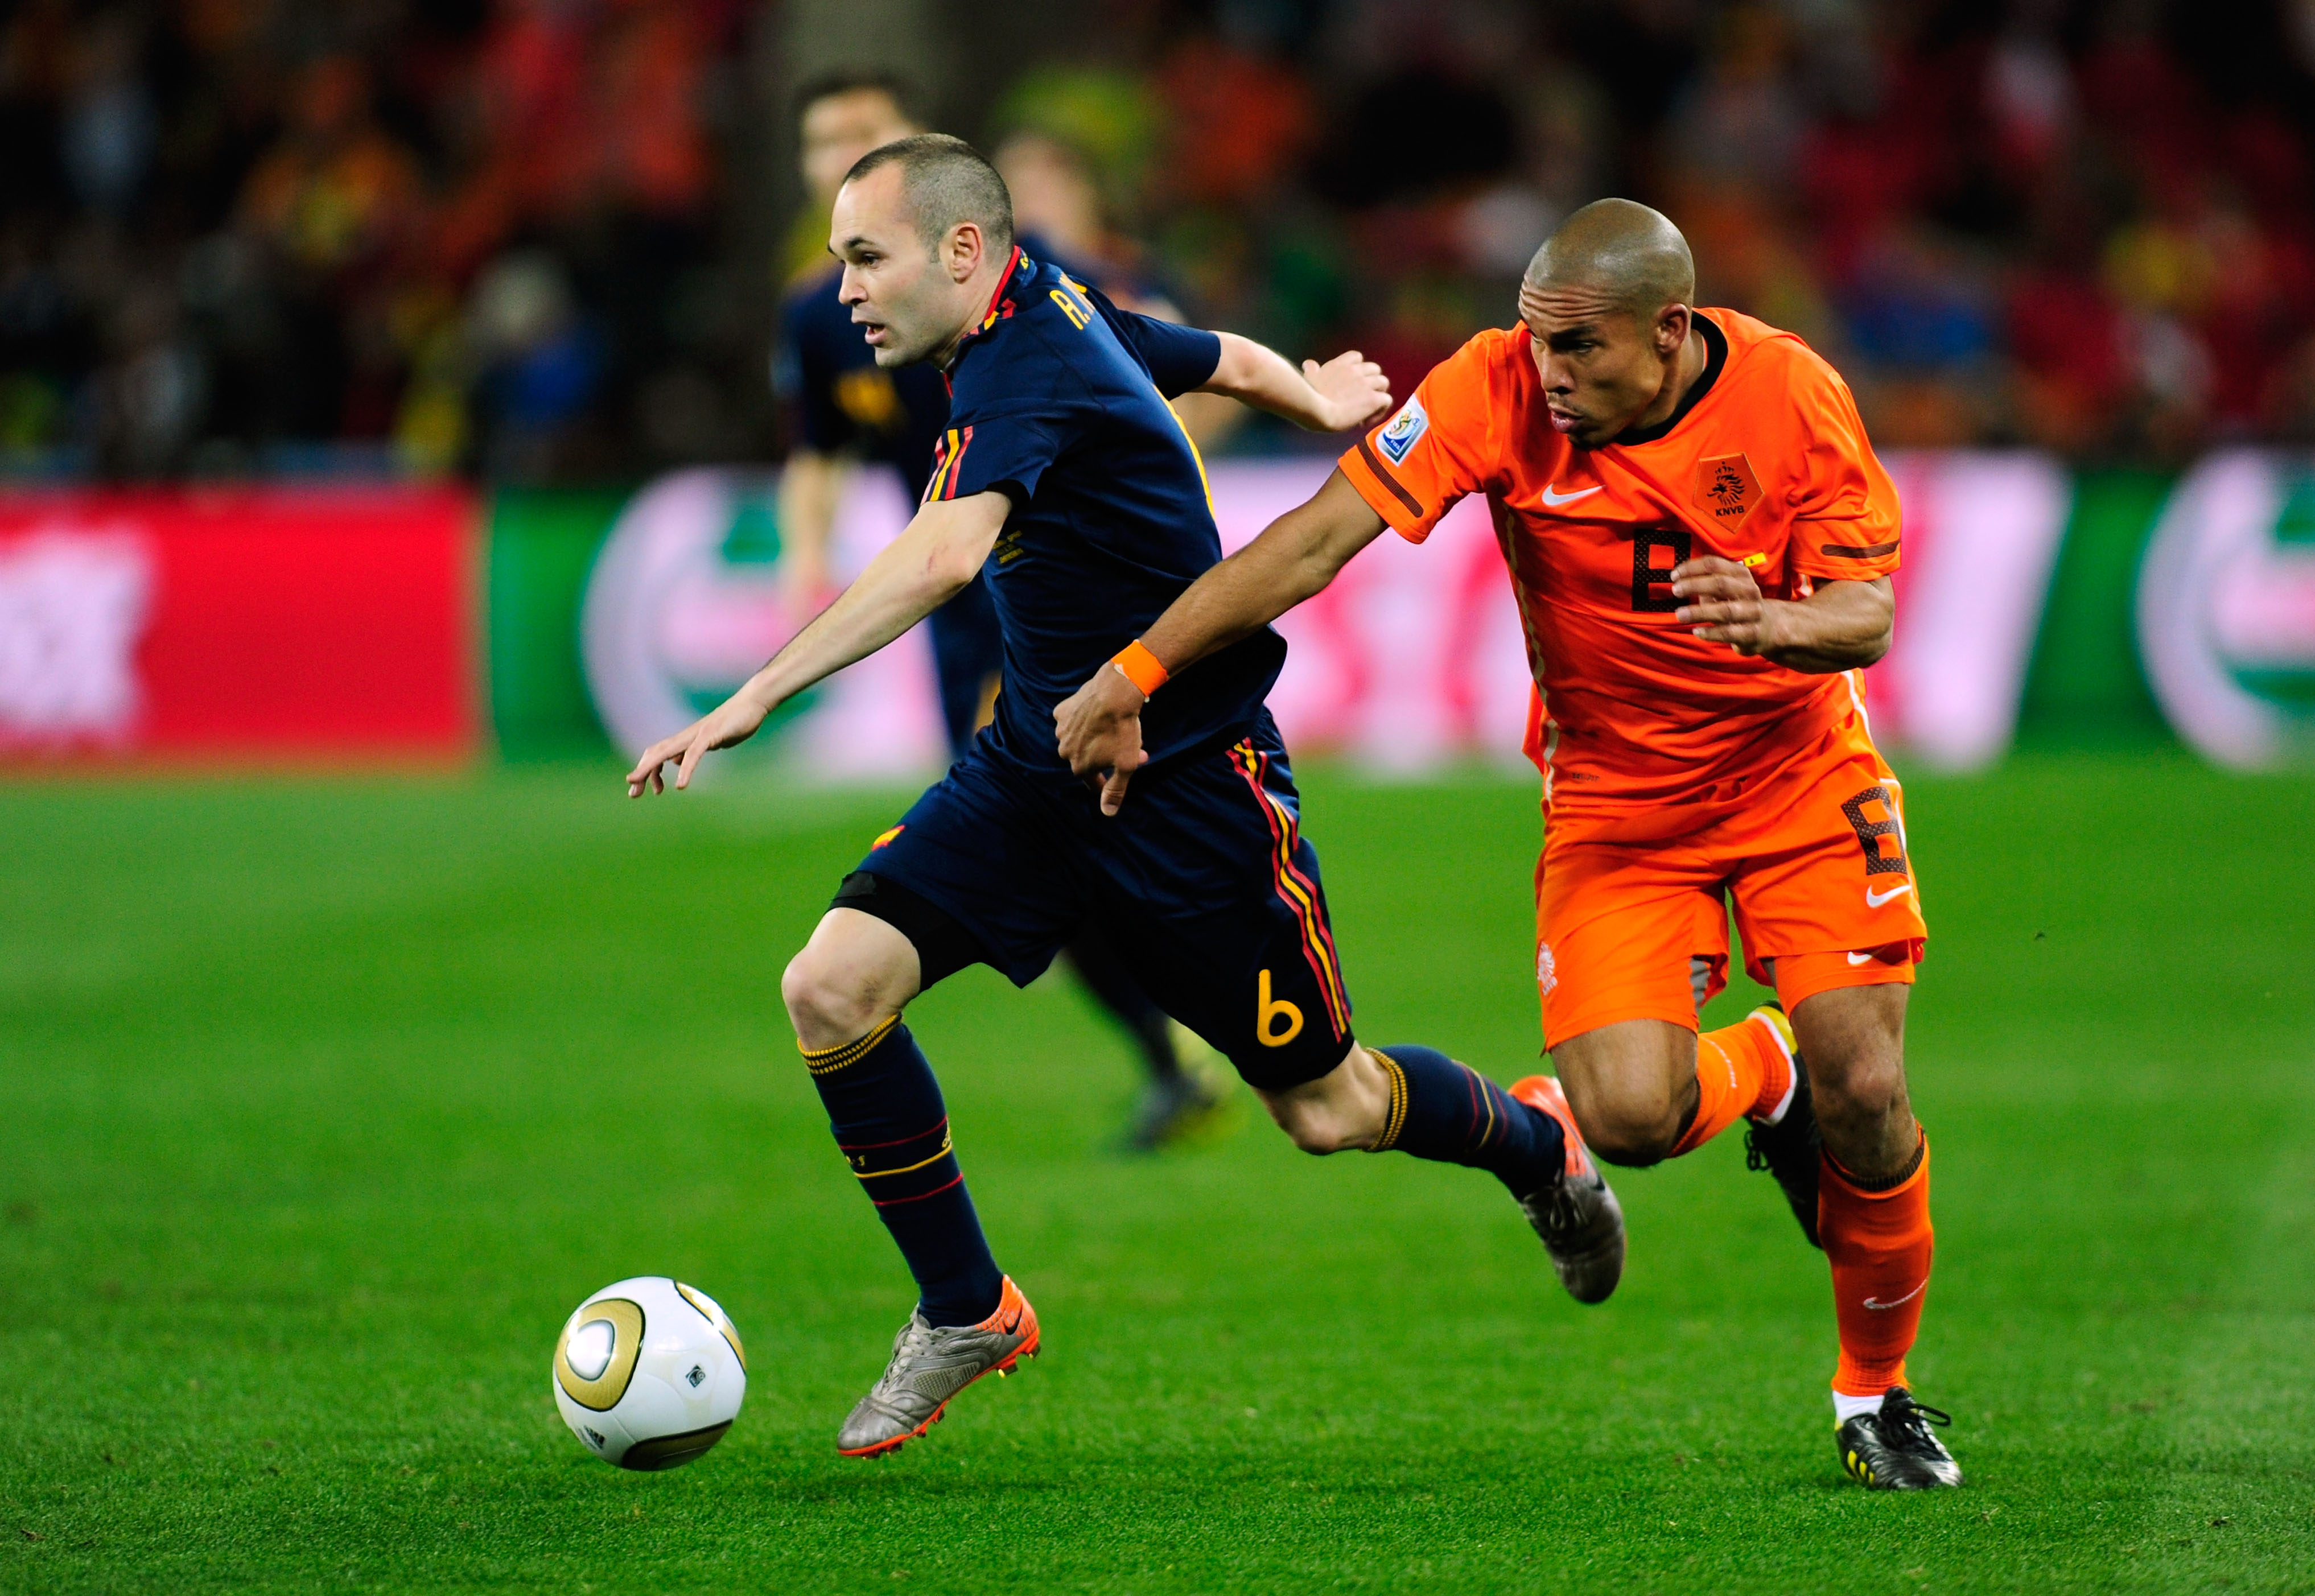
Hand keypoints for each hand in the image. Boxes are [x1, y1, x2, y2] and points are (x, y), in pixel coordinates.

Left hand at [625, 693, 770, 796]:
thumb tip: (675, 761)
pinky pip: (694, 754)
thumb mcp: (708, 742)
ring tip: (644, 788)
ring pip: (666, 752)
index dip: (647, 770)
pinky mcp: (710, 735)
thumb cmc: (733, 722)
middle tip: (633, 794)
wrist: (751, 703)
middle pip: (655, 753)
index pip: (657, 753)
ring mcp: (696, 734)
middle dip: (642, 772)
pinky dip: (686, 770)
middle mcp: (686, 736)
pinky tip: (681, 785)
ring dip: (652, 769)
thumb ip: (691, 751)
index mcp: (685, 739)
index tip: (644, 789)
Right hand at [1053, 665, 1150, 815]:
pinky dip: (1083, 721)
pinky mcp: (1062, 711)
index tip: (1121, 771)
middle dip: (1105, 756)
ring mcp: (1061, 730)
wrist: (1115, 692)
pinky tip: (1098, 715)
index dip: (1109, 779)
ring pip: (1078, 740)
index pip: (1093, 782)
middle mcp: (1064, 751)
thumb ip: (1115, 790)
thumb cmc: (1123, 730)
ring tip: (1114, 729)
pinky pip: (1072, 721)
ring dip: (1094, 739)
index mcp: (1079, 768)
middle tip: (1128, 746)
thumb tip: (1108, 814)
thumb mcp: (1126, 765)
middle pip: (1086, 759)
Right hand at [1300, 351, 1391, 432]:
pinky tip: (1367, 420)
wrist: (1318, 411)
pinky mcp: (1373, 399)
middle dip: (1371, 382)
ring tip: (1368, 409)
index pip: (1357, 357)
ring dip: (1378, 394)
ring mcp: (1366, 384)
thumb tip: (1308, 364)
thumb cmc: (1310, 396)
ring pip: (1383, 383)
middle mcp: (1356, 371)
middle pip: (1375, 369)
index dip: (1358, 369)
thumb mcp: (1309, 377)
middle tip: (1362, 398)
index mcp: (1340, 365)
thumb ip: (1311, 369)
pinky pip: (1387, 400)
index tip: (1352, 383)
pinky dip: (1380, 410)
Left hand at [1671, 556, 1793, 656]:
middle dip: (1695, 585)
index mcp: (1741, 574)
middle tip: (1675, 590)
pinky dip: (1711, 633)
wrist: (1769, 627)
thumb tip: (1678, 579)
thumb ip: (1705, 582)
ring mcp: (1753, 612)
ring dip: (1699, 612)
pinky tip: (1696, 632)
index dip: (1692, 568)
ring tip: (1679, 614)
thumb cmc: (1737, 603)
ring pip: (1725, 610)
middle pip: (1721, 584)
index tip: (1674, 575)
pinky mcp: (1752, 633)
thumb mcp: (1725, 588)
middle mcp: (1749, 591)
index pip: (1714, 565)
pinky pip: (1730, 633)